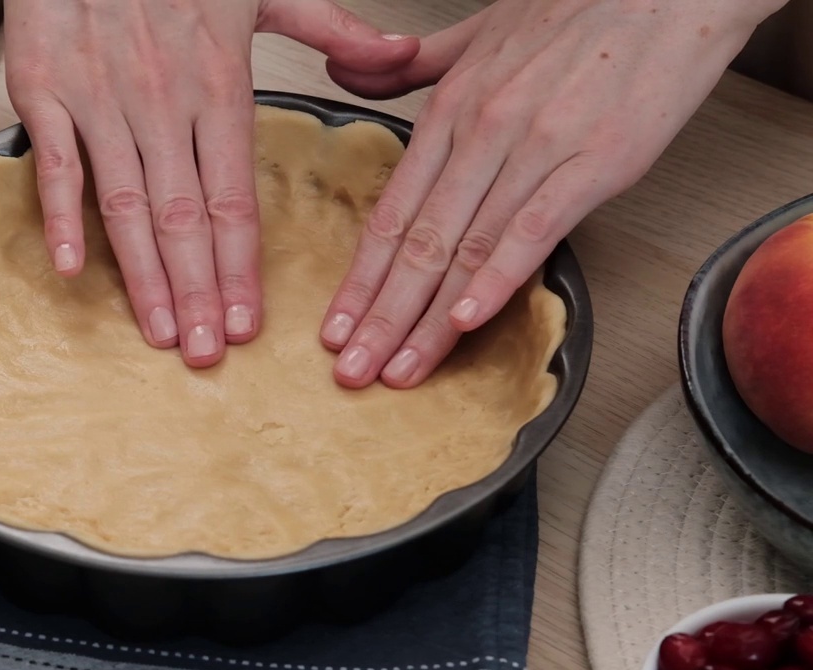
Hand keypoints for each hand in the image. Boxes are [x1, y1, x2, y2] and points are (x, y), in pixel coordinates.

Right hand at [3, 0, 419, 366]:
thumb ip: (331, 28)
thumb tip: (400, 56)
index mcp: (217, 84)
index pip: (234, 196)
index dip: (241, 265)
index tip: (247, 322)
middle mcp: (162, 102)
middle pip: (184, 216)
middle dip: (198, 291)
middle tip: (206, 354)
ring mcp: (101, 99)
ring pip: (126, 204)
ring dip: (143, 274)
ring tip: (160, 331)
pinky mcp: (45, 90)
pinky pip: (55, 163)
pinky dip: (61, 216)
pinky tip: (74, 268)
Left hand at [317, 0, 785, 388]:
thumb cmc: (577, 6)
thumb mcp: (476, 31)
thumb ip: (408, 65)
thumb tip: (346, 75)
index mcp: (452, 108)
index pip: (391, 212)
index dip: (360, 278)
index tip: (336, 326)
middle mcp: (483, 131)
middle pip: (418, 242)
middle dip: (380, 316)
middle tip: (352, 370)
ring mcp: (537, 147)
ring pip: (468, 247)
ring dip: (428, 319)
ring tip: (400, 369)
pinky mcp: (597, 160)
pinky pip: (535, 227)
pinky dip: (499, 277)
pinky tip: (469, 319)